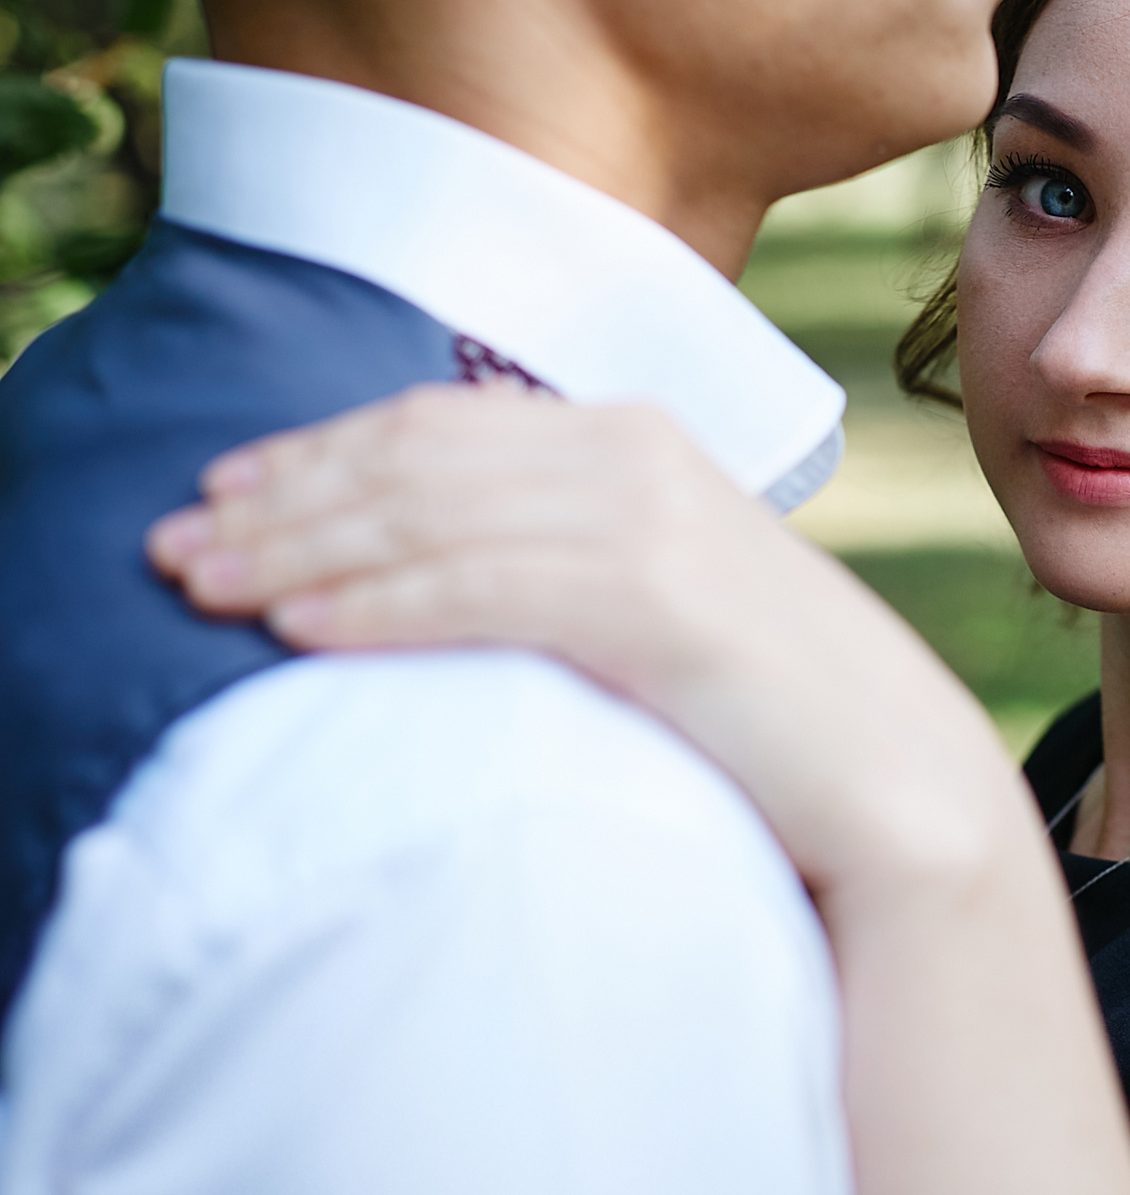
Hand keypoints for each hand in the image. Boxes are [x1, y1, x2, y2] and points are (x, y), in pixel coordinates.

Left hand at [146, 383, 1027, 904]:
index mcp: (636, 436)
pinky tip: (301, 633)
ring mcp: (652, 520)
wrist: (893, 771)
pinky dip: (379, 607)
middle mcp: (639, 453)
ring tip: (206, 593)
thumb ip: (563, 547)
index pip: (437, 422)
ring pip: (430, 519)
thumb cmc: (764, 701)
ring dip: (302, 556)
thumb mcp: (657, 589)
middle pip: (415, 458)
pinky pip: (482, 591)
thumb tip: (427, 558)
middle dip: (282, 502)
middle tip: (172, 549)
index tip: (222, 495)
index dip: (315, 452)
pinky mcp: (658, 600)